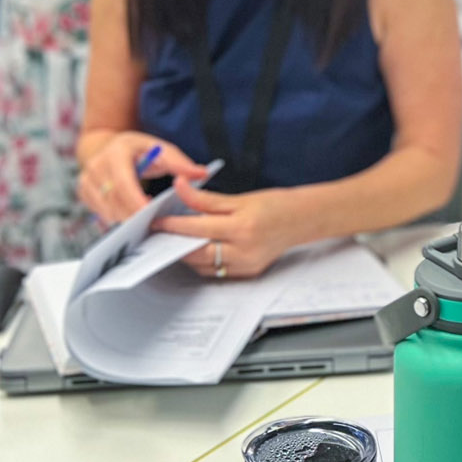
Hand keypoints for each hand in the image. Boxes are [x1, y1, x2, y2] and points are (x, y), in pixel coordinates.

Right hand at [76, 132, 206, 224]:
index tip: (150, 215)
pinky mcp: (83, 192)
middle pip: (114, 200)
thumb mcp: (160, 149)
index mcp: (115, 152)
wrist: (108, 146)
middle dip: (133, 215)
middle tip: (152, 224)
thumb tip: (202, 173)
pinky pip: (100, 213)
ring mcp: (86, 179)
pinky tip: (131, 213)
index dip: (136, 202)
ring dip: (126, 217)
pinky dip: (117, 217)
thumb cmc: (138, 149)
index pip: (124, 183)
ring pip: (106, 210)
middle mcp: (96, 165)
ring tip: (145, 217)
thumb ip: (180, 163)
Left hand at [154, 178, 316, 278]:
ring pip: (204, 265)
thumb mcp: (241, 198)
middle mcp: (244, 251)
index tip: (157, 221)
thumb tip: (180, 188)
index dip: (174, 225)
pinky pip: (216, 270)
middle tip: (160, 233)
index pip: (197, 229)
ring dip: (187, 254)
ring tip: (176, 240)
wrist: (304, 220)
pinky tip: (197, 248)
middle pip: (197, 253)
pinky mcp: (248, 273)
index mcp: (242, 227)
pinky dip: (203, 261)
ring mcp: (246, 265)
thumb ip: (206, 198)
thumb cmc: (275, 205)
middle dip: (175, 244)